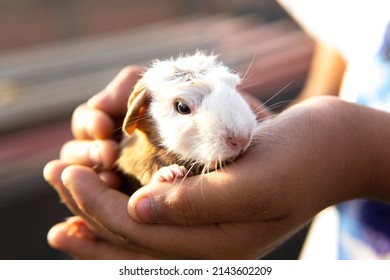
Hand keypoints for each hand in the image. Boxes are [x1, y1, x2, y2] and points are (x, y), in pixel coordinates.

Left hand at [46, 87, 384, 258]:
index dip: (97, 212)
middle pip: (133, 238)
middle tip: (55, 178)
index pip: (142, 239)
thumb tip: (138, 210)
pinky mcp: (210, 201)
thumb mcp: (261, 180)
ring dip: (100, 207)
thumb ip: (202, 203)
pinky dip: (128, 198)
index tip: (68, 178)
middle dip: (88, 213)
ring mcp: (209, 223)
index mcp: (220, 246)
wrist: (331, 145)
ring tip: (66, 188)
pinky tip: (109, 185)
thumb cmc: (304, 157)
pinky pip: (160, 209)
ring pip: (141, 226)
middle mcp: (209, 241)